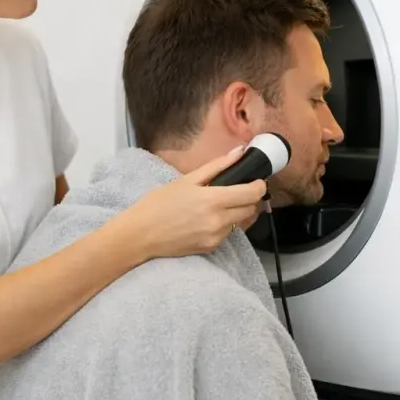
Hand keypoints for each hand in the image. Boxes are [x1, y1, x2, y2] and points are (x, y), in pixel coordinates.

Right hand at [119, 147, 267, 258]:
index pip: (251, 194)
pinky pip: (228, 233)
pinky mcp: (211, 248)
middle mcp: (217, 221)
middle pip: (251, 209)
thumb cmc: (158, 203)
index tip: (257, 180)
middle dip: (249, 198)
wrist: (140, 234)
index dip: (259, 186)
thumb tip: (239, 152)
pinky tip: (208, 219)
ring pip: (241, 222)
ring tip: (219, 204)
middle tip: (238, 190)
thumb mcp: (187, 179)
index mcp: (212, 200)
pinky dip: (225, 224)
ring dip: (237, 212)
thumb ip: (217, 166)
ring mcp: (215, 237)